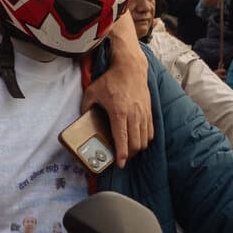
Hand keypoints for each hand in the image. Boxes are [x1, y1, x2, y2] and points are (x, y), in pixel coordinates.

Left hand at [84, 35, 154, 166]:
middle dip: (129, 155)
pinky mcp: (149, 111)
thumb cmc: (111, 80)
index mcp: (118, 111)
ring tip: (129, 150)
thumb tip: (82, 119)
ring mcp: (143, 113)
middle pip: (135, 143)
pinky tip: (138, 140)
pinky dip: (145, 139)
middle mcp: (133, 114)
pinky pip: (150, 131)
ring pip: (144, 139)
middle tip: (122, 158)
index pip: (122, 138)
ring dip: (137, 148)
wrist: (130, 68)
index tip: (120, 164)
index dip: (121, 154)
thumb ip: (85, 106)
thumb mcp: (92, 91)